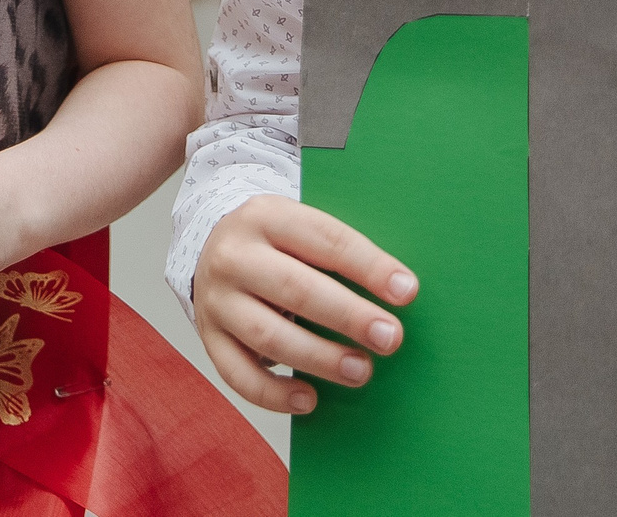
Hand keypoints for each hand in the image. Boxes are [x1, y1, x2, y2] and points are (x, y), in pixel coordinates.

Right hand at [189, 196, 416, 413]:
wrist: (211, 246)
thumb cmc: (279, 243)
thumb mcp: (301, 227)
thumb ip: (341, 254)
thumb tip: (400, 292)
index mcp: (267, 217)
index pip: (324, 239)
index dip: (368, 266)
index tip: (407, 292)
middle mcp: (234, 256)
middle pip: (294, 288)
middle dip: (348, 316)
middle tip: (390, 338)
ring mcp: (217, 299)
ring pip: (268, 336)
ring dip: (319, 358)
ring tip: (361, 371)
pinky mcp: (209, 337)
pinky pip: (238, 374)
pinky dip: (275, 395)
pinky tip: (310, 399)